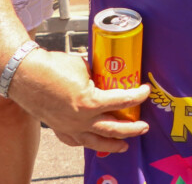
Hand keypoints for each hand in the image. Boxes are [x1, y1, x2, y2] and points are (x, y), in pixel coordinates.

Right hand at [8, 48, 148, 151]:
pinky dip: (88, 142)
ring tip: (125, 145)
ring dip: (113, 144)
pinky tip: (96, 142)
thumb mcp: (85, 68)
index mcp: (90, 102)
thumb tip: (112, 76)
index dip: (138, 96)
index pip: (123, 101)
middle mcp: (81, 119)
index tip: (145, 91)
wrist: (25, 75)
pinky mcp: (59, 128)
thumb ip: (99, 76)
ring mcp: (69, 127)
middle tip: (144, 126)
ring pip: (96, 141)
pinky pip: (76, 141)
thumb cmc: (55, 67)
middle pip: (114, 128)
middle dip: (132, 129)